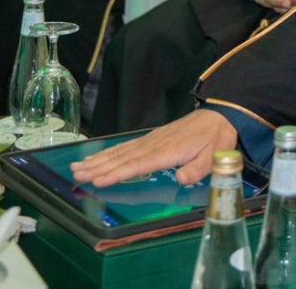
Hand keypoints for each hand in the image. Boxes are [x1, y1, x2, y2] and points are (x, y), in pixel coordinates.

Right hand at [70, 108, 236, 186]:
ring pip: (120, 151)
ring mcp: (151, 140)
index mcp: (168, 151)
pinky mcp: (152, 138)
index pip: (138, 164)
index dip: (117, 173)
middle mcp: (155, 144)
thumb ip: (197, 169)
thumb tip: (181, 179)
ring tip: (78, 166)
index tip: (98, 179)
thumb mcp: (214, 156)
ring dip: (98, 159)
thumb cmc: (216, 138)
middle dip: (98, 166)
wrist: (220, 115)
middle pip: (122, 157)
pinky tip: (99, 156)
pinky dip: (110, 151)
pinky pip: (127, 146)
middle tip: (76, 174)